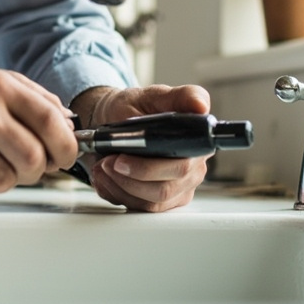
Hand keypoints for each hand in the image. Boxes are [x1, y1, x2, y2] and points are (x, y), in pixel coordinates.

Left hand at [72, 84, 211, 212]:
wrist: (112, 123)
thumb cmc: (135, 108)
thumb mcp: (154, 95)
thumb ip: (181, 96)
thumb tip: (200, 105)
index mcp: (197, 143)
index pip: (184, 165)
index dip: (152, 168)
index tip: (123, 158)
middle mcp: (193, 168)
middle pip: (166, 188)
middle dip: (131, 176)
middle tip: (108, 161)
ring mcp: (179, 187)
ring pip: (152, 202)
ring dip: (121, 186)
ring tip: (102, 166)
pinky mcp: (162, 201)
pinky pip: (140, 208)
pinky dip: (117, 193)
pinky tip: (106, 177)